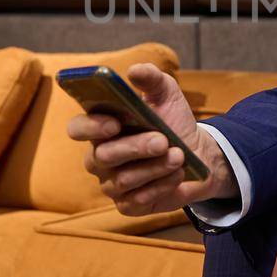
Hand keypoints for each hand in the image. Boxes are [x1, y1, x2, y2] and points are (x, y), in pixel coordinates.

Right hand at [65, 64, 237, 215]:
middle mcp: (100, 157)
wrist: (199, 155)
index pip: (77, 128)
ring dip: (154, 167)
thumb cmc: (174, 122)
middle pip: (102, 156)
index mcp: (100, 127)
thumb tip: (135, 70)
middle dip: (134, 147)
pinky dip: (160, 187)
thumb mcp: (167, 95)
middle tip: (162, 140)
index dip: (90, 127)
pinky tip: (177, 176)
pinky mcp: (128, 205)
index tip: (114, 123)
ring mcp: (112, 184)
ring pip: (123, 179)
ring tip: (178, 156)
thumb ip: (151, 78)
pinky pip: (136, 200)